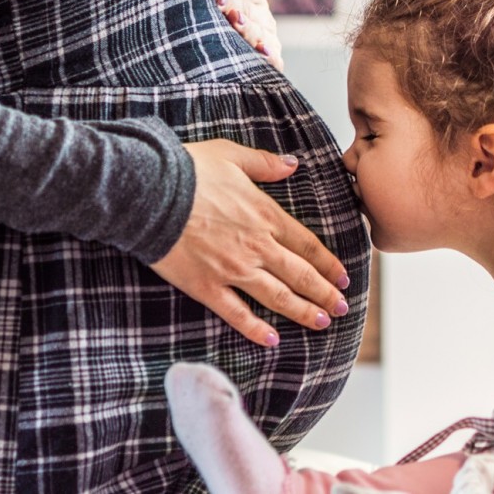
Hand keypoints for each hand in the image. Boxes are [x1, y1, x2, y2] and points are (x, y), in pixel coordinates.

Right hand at [151, 139, 350, 346]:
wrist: (149, 192)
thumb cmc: (188, 170)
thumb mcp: (231, 155)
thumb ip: (265, 163)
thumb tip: (293, 164)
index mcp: (265, 215)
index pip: (307, 245)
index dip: (328, 264)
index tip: (344, 277)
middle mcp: (257, 247)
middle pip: (300, 275)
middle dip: (325, 294)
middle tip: (342, 308)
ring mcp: (233, 270)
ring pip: (278, 297)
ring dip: (303, 312)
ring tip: (321, 323)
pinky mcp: (207, 287)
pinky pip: (237, 314)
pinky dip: (256, 329)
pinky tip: (271, 339)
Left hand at [211, 0, 283, 69]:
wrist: (215, 63)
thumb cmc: (217, 15)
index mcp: (254, 2)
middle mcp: (264, 21)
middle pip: (250, 10)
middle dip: (234, 2)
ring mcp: (268, 42)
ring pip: (259, 33)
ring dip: (247, 26)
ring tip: (234, 19)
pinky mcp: (271, 63)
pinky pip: (273, 60)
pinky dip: (269, 57)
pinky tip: (262, 51)